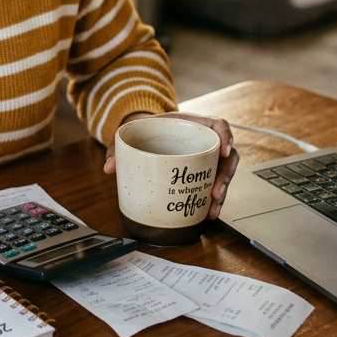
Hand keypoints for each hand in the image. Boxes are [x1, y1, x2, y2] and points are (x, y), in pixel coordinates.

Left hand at [103, 112, 239, 220]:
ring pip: (224, 173)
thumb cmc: (143, 131)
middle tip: (215, 192)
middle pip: (227, 155)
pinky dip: (213, 200)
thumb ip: (118, 146)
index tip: (225, 150)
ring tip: (212, 208)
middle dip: (225, 175)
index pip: (218, 125)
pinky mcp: (202, 172)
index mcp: (191, 124)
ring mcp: (206, 158)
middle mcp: (203, 141)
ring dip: (222, 191)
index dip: (226, 136)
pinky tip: (208, 213)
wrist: (144, 134)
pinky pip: (214, 184)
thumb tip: (108, 166)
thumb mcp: (131, 132)